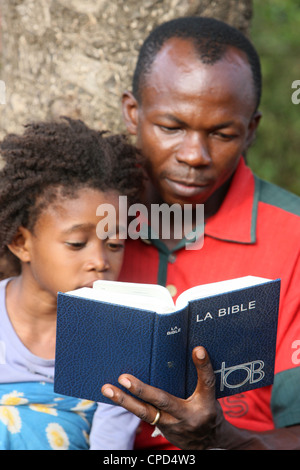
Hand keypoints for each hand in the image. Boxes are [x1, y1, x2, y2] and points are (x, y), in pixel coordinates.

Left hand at [101, 346, 225, 449]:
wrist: (208, 445)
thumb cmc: (207, 412)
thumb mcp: (210, 396)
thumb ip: (200, 377)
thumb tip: (195, 350)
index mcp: (205, 403)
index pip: (206, 382)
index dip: (204, 366)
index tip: (198, 349)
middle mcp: (187, 415)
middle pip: (163, 401)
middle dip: (142, 390)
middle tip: (124, 378)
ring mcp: (172, 424)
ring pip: (145, 413)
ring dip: (124, 401)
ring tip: (107, 389)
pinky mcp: (161, 427)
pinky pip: (143, 414)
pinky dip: (128, 404)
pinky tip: (113, 393)